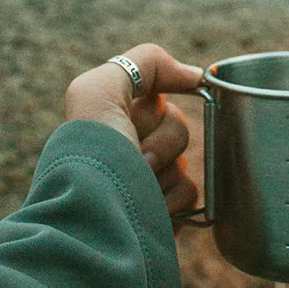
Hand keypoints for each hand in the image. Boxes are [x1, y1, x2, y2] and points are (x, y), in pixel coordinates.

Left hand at [65, 43, 203, 219]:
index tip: (152, 112)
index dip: (158, 106)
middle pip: (177, 126)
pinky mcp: (164, 211)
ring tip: (137, 187)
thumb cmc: (93, 155)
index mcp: (112, 117)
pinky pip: (192, 194)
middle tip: (137, 155)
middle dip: (162, 141)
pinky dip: (173, 200)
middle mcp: (129, 146)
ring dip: (165, 173)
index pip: (158, 96)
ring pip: (186, 161)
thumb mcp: (98, 90)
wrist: (95, 224)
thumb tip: (195, 75)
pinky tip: (151, 207)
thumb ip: (144, 63)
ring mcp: (148, 180)